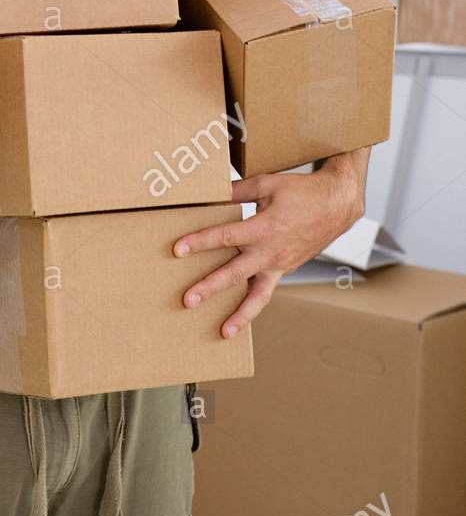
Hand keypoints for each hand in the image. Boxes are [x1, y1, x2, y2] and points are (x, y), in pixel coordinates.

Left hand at [172, 148, 369, 337]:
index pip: (226, 236)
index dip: (200, 242)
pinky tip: (237, 319)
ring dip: (239, 315)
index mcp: (265, 227)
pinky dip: (253, 307)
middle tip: (188, 299)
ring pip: (257, 296)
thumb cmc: (302, 192)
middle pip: (235, 273)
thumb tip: (212, 193)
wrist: (336, 206)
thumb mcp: (268, 183)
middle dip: (210, 287)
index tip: (178, 249)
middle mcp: (271, 251)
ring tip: (223, 331)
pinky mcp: (284, 271)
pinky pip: (267, 293)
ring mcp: (279, 265)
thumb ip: (238, 190)